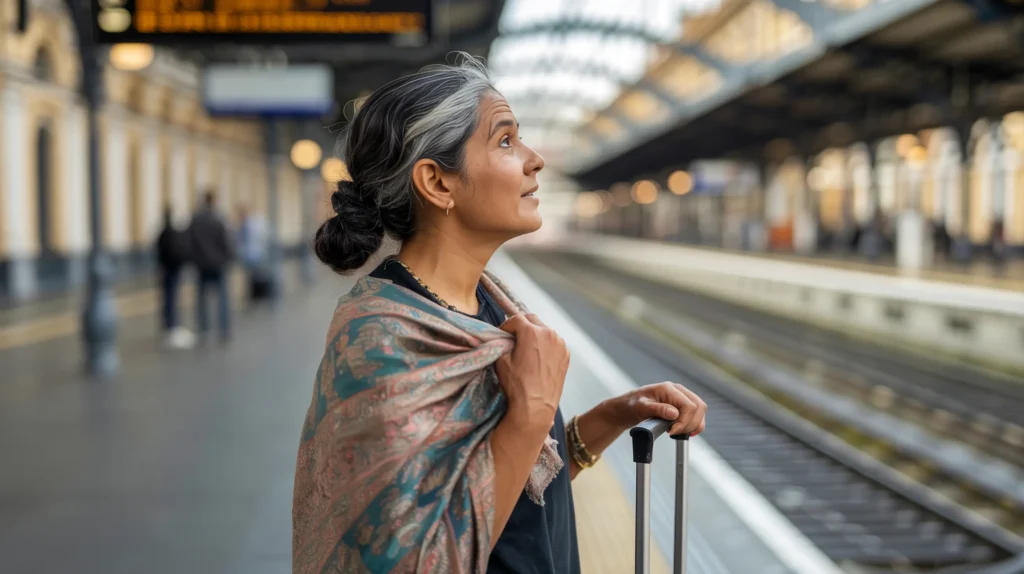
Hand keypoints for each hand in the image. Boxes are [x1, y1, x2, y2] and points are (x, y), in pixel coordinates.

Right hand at [495, 313, 569, 431]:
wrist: (536, 406)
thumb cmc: (517, 384)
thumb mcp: (502, 361)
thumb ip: (503, 343)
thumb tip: (506, 339)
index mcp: (532, 332)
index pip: (516, 319)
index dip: (506, 325)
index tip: (502, 334)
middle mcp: (549, 334)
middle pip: (532, 320)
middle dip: (521, 326)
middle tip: (513, 337)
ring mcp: (560, 344)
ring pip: (545, 330)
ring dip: (535, 334)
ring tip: (527, 347)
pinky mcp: (566, 355)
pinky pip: (554, 343)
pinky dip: (545, 345)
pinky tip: (538, 357)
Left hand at [607, 382, 706, 436]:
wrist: (626, 408)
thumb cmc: (631, 405)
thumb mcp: (641, 408)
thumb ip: (658, 409)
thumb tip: (675, 414)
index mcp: (668, 389)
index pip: (689, 405)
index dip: (684, 421)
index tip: (672, 431)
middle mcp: (677, 390)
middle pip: (699, 407)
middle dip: (690, 424)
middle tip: (674, 432)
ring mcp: (681, 396)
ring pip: (700, 410)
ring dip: (693, 424)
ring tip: (676, 431)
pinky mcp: (681, 405)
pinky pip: (696, 414)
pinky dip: (693, 424)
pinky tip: (683, 431)